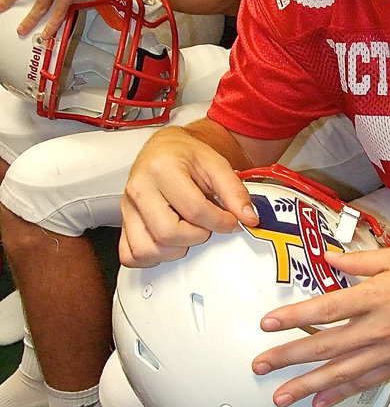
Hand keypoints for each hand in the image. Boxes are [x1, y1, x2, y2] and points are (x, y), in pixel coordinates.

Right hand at [119, 126, 258, 267]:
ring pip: (147, 249)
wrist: (165, 148)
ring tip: (187, 233)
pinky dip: (150, 258)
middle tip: (206, 226)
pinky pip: (130, 255)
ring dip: (174, 250)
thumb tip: (248, 217)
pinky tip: (167, 245)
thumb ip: (235, 191)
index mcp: (161, 169)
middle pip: (168, 233)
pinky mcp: (124, 222)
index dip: (220, 222)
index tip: (230, 220)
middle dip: (196, 236)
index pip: (194, 210)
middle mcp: (139, 189)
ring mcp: (128, 207)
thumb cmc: (187, 155)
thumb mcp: (217, 164)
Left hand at [253, 244, 389, 406]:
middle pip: (325, 345)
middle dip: (288, 356)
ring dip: (307, 384)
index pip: (326, 308)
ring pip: (341, 372)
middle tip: (260, 365)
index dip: (294, 317)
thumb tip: (330, 257)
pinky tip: (320, 401)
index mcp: (377, 296)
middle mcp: (379, 327)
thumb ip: (363, 259)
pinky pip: (365, 383)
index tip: (267, 324)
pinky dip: (341, 394)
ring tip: (280, 396)